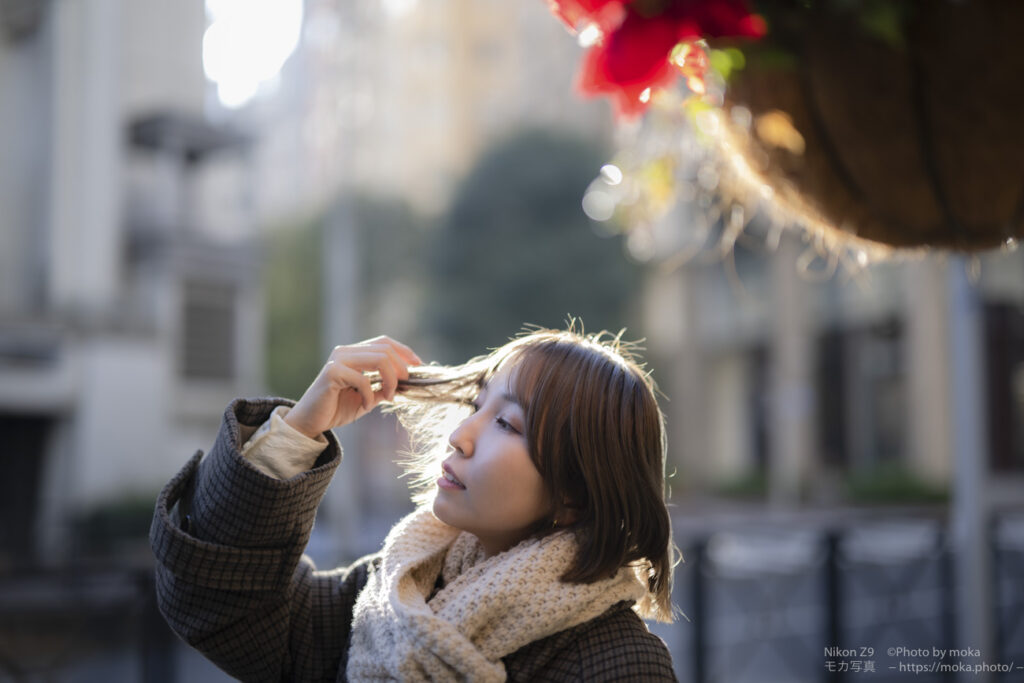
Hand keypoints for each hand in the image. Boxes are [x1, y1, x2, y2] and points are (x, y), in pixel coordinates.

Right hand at [283, 336, 421, 438]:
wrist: (310, 422)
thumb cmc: (337, 409)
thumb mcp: (368, 398)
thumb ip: (384, 387)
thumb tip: (407, 383)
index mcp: (354, 353)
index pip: (384, 342)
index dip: (404, 351)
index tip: (419, 366)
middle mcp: (345, 351)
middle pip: (385, 349)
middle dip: (401, 368)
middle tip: (404, 387)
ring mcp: (338, 360)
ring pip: (379, 359)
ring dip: (390, 380)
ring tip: (389, 396)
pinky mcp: (332, 372)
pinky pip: (364, 379)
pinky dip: (371, 396)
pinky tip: (367, 406)